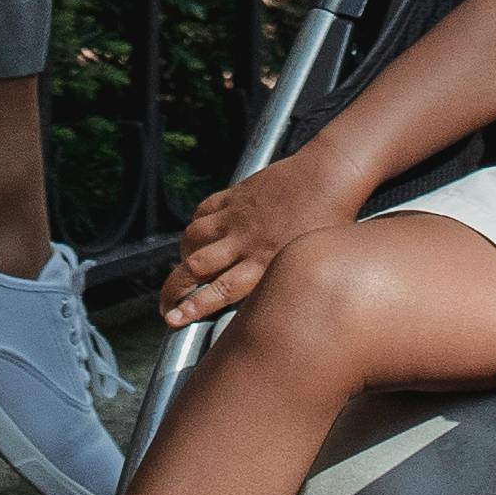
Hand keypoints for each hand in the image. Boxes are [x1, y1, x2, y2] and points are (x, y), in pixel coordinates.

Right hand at [161, 137, 360, 328]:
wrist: (330, 174)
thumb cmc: (329, 224)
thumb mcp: (307, 264)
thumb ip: (280, 283)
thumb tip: (262, 309)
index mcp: (267, 263)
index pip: (220, 290)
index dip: (192, 307)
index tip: (173, 319)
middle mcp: (248, 241)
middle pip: (196, 267)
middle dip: (173, 289)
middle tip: (165, 304)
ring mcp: (238, 215)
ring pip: (193, 238)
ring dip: (183, 256)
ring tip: (186, 268)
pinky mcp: (237, 194)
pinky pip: (204, 211)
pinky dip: (196, 225)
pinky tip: (199, 235)